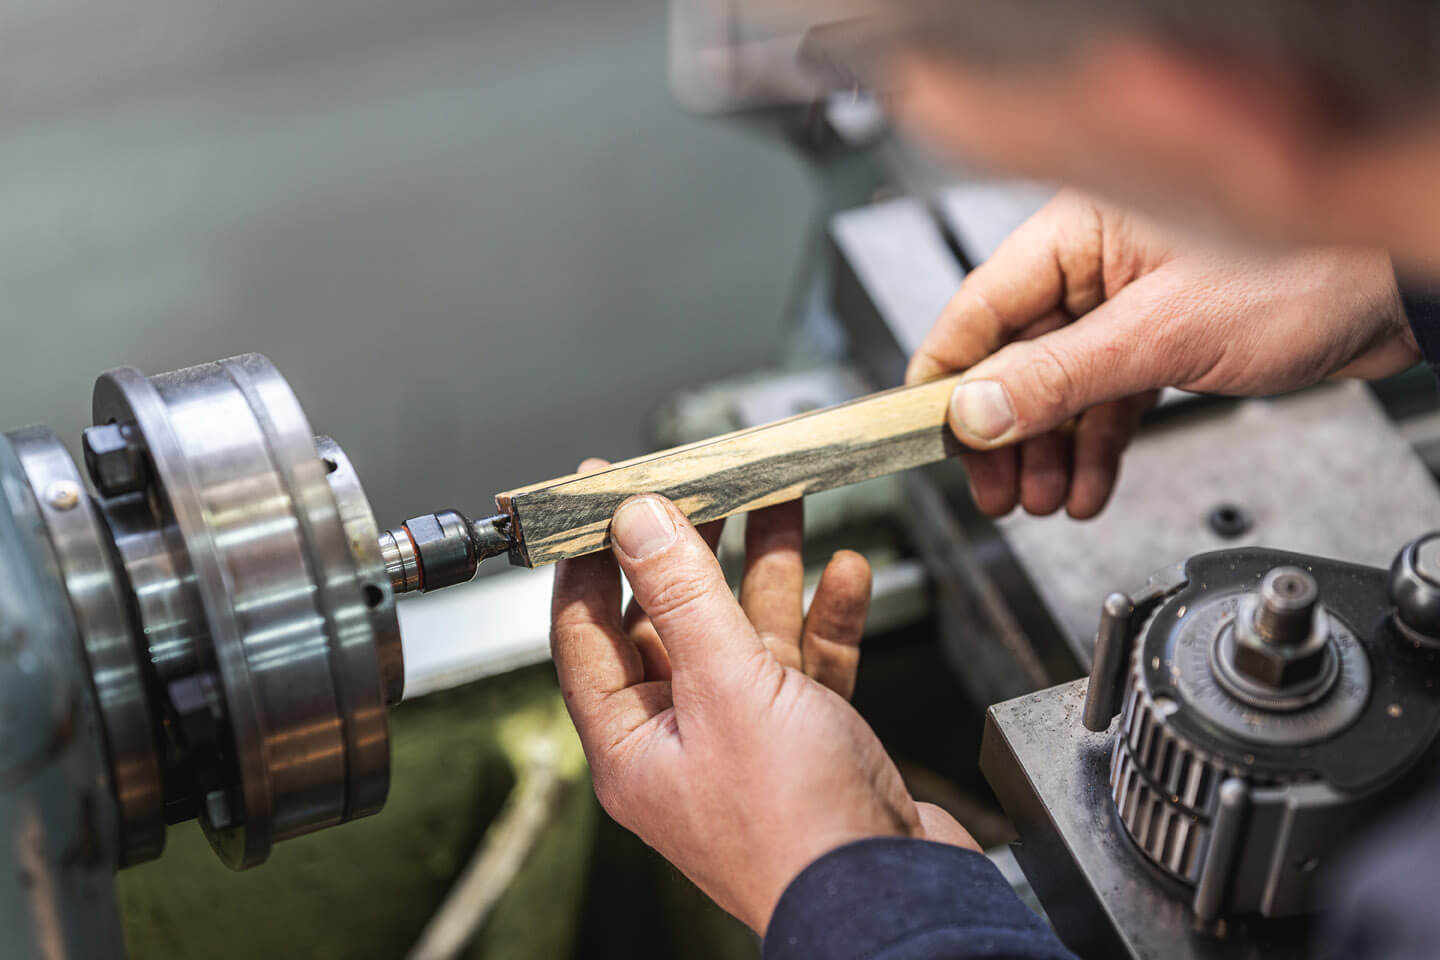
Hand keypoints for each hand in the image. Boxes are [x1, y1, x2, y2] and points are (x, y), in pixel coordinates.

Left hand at [550, 468, 976, 932]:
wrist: (894, 900)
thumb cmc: (796, 830)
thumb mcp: (727, 687)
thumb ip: (682, 596)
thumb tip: (633, 521)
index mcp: (633, 742)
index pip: (586, 630)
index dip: (590, 556)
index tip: (599, 493)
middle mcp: (682, 739)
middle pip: (672, 620)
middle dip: (696, 548)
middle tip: (707, 481)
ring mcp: (747, 739)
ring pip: (744, 632)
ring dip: (765, 567)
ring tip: (782, 500)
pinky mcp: (807, 740)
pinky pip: (806, 662)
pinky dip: (824, 615)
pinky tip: (846, 573)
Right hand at [906, 191, 1416, 518]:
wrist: (1395, 296)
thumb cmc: (1305, 273)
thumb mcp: (1160, 335)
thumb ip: (1060, 376)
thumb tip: (977, 409)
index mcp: (1076, 232)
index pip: (979, 307)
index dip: (946, 376)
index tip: (921, 431)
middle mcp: (1094, 265)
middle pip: (1014, 357)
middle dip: (1003, 432)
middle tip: (991, 488)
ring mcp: (1127, 305)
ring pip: (1059, 387)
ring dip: (1048, 450)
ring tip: (1042, 500)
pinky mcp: (1161, 340)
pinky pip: (1106, 399)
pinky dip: (1095, 446)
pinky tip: (1087, 487)